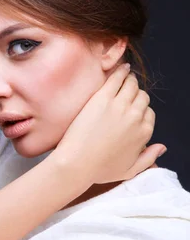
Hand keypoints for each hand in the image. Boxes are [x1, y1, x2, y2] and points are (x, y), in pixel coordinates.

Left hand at [50, 63, 165, 185]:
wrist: (77, 163)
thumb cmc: (99, 170)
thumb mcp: (130, 170)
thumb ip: (148, 158)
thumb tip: (162, 147)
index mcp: (144, 133)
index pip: (149, 113)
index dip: (141, 110)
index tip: (132, 109)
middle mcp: (135, 117)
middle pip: (142, 97)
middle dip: (136, 95)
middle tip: (128, 91)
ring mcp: (120, 106)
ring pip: (132, 85)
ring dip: (130, 80)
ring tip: (125, 77)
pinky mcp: (103, 98)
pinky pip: (117, 79)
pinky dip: (121, 71)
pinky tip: (121, 68)